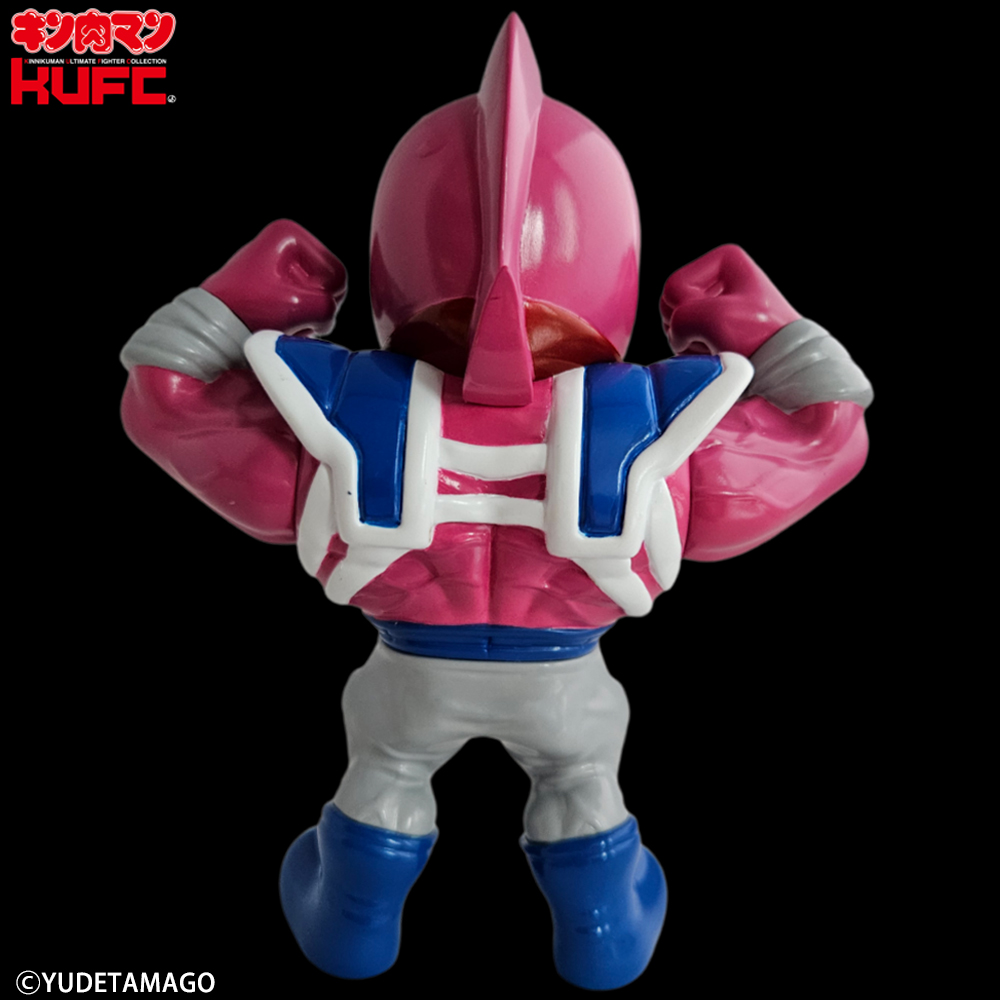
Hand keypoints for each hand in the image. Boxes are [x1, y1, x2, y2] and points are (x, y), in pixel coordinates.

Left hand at [201, 219, 347, 336]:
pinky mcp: (275, 285)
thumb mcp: (298, 307)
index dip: (324, 298)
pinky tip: (279, 325)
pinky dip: (297, 319)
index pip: (336, 274)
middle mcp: (285, 244)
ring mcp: (280, 265)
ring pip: (319, 296)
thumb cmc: (244, 309)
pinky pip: (304, 304)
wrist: (213, 328)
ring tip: (282, 323)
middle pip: (329, 284)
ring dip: (307, 317)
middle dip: (315, 308)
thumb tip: (329, 312)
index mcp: (290, 234)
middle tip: (290, 318)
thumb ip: (329, 306)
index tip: (296, 307)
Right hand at [659, 244, 799, 356]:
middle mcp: (721, 276)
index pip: (674, 286)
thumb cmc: (760, 339)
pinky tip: (716, 353)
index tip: (713, 325)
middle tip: (713, 339)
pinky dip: (696, 349)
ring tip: (717, 347)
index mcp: (724, 259)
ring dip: (690, 341)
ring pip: (676, 321)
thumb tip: (676, 334)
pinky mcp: (716, 324)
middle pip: (672, 303)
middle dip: (686, 327)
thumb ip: (681, 317)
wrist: (782, 367)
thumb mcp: (715, 319)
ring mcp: (717, 301)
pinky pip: (687, 335)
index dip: (685, 312)